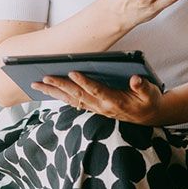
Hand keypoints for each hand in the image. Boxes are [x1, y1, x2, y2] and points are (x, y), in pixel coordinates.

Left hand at [33, 72, 166, 125]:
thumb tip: (135, 79)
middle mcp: (102, 107)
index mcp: (115, 101)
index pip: (97, 90)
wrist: (149, 116)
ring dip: (54, 93)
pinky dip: (60, 97)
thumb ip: (142, 87)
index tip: (72, 72)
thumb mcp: (150, 93)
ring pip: (71, 100)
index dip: (85, 82)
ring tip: (37, 85)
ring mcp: (96, 109)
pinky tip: (48, 91)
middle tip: (43, 78)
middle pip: (78, 95)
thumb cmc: (148, 101)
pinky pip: (73, 102)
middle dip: (59, 86)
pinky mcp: (93, 108)